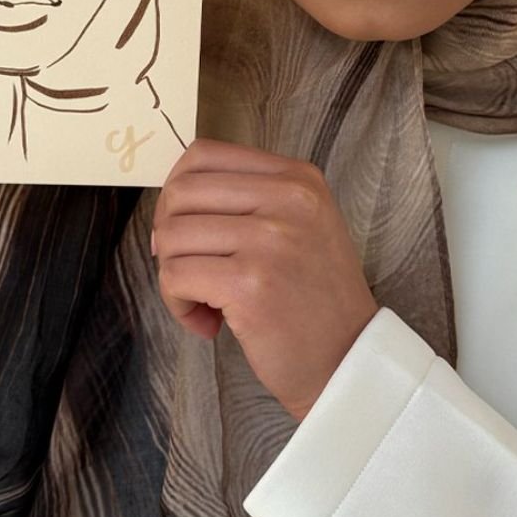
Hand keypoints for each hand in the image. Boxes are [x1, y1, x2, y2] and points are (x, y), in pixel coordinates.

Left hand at [153, 139, 378, 420]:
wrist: (349, 360)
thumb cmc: (315, 298)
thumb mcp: (300, 226)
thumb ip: (247, 202)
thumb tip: (169, 209)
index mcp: (297, 177)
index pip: (204, 155)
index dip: (176, 190)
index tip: (183, 227)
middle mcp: (287, 198)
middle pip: (181, 193)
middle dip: (168, 235)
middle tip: (187, 270)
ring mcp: (270, 239)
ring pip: (172, 236)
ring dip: (173, 276)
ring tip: (202, 302)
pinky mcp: (249, 284)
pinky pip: (176, 277)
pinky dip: (178, 304)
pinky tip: (205, 322)